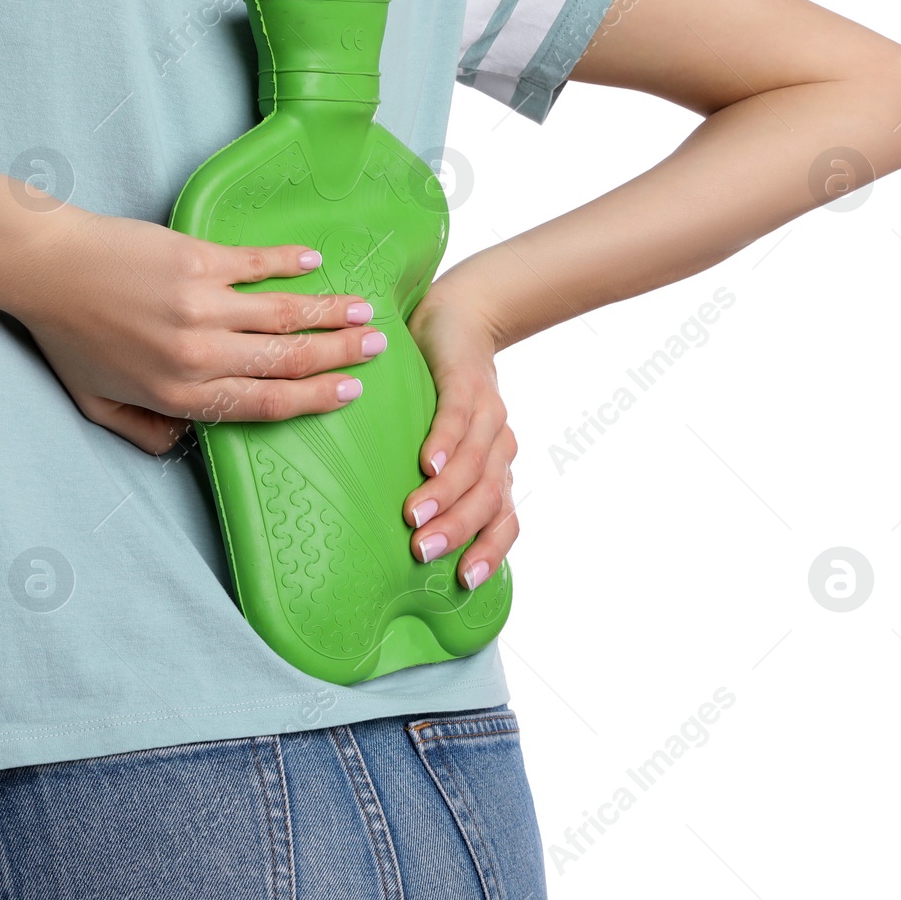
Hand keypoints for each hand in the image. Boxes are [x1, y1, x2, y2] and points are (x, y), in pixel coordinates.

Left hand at [14, 207, 386, 453]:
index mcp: (180, 394)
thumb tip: (187, 445)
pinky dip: (290, 264)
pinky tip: (315, 264)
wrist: (46, 269)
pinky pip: (257, 265)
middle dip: (339, 357)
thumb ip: (145, 432)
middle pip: (288, 361)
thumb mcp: (96, 405)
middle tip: (374, 350)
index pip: (264, 404)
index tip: (348, 392)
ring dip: (331, 313)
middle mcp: (199, 354)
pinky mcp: (197, 260)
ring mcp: (202, 305)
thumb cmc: (68, 337)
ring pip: (285, 314)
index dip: (314, 400)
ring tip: (364, 312)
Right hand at [403, 278, 519, 588]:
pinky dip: (445, 442)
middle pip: (488, 498)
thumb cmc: (440, 392)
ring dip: (447, 492)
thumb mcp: (444, 445)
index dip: (489, 550)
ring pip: (476, 463)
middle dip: (458, 529)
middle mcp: (499, 446)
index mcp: (496, 468)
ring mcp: (487, 413)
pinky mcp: (467, 380)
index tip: (465, 581)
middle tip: (423, 551)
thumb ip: (434, 483)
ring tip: (416, 515)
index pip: (504, 519)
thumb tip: (396, 534)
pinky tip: (428, 461)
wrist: (459, 318)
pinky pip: (460, 416)